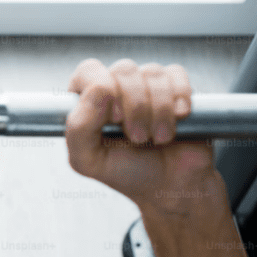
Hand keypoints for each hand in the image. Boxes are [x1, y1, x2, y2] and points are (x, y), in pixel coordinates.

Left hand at [64, 58, 224, 211]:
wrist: (170, 187)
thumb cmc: (127, 173)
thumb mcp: (88, 161)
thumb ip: (78, 129)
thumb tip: (97, 90)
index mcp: (88, 102)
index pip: (88, 72)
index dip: (102, 90)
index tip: (114, 119)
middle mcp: (116, 89)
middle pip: (123, 69)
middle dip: (135, 107)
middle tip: (138, 137)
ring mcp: (146, 86)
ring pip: (152, 72)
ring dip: (159, 111)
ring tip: (159, 137)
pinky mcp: (175, 87)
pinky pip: (176, 74)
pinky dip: (179, 99)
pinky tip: (178, 119)